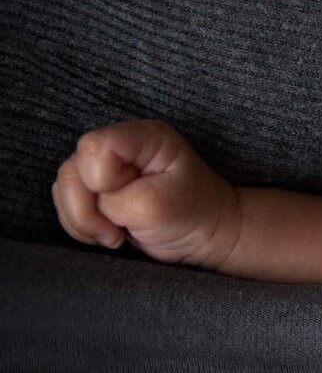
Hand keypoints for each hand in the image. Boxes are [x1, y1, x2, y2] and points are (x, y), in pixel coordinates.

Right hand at [52, 119, 241, 266]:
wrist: (206, 233)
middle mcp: (122, 145)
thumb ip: (117, 199)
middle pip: (72, 169)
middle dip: (87, 209)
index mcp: (144, 137)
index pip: (94, 146)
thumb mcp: (158, 207)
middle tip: (116, 233)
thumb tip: (93, 200)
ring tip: (114, 235)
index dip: (102, 180)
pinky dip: (79, 224)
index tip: (130, 199)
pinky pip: (66, 202)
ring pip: (64, 187)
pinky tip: (106, 233)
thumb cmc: (192, 214)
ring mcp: (107, 166)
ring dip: (82, 220)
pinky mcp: (98, 188)